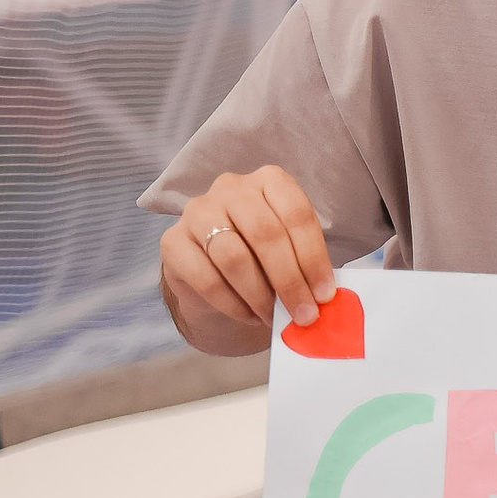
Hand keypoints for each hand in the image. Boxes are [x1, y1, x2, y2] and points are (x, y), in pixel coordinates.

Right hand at [162, 165, 334, 347]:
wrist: (212, 267)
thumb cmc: (262, 255)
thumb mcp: (289, 249)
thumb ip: (305, 264)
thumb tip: (323, 297)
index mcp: (270, 180)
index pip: (297, 215)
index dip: (314, 258)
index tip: (324, 294)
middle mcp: (232, 187)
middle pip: (266, 234)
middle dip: (289, 281)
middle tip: (303, 314)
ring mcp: (198, 211)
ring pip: (234, 258)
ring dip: (260, 295)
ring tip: (274, 317)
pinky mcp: (172, 240)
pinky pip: (206, 278)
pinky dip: (233, 304)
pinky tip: (249, 316)